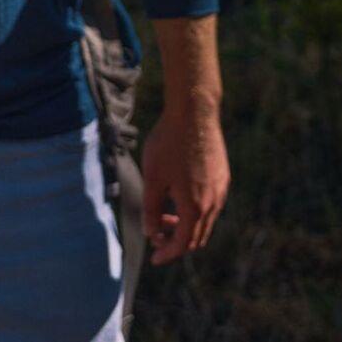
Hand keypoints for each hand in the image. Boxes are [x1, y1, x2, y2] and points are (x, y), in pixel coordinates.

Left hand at [140, 104, 229, 264]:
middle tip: (155, 232)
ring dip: (184, 223)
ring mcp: (221, 190)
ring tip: (163, 211)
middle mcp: (213, 203)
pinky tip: (178, 194)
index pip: (182, 243)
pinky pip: (211, 204)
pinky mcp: (223, 177)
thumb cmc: (168, 143)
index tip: (154, 258)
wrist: (195, 114)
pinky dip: (194, 209)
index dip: (167, 253)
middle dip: (174, 239)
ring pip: (204, 220)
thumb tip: (151, 233)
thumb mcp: (152, 176)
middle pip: (196, 236)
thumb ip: (150, 207)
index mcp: (194, 207)